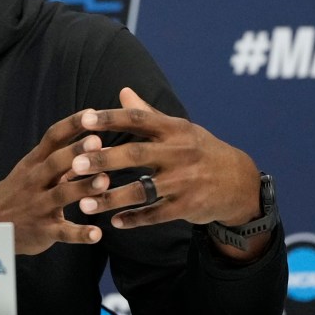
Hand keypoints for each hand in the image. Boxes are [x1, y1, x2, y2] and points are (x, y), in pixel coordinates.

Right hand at [0, 108, 112, 254]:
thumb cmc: (20, 191)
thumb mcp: (34, 169)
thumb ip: (65, 159)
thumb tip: (101, 143)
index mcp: (35, 162)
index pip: (53, 137)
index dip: (72, 124)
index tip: (92, 113)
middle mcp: (36, 181)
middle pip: (55, 162)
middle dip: (76, 152)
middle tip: (98, 142)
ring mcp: (39, 206)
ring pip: (61, 195)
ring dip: (83, 188)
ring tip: (105, 182)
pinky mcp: (43, 231)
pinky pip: (62, 232)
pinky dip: (80, 234)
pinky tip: (97, 234)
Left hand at [73, 87, 268, 258]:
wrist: (239, 182)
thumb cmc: (200, 150)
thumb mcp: (179, 129)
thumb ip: (148, 114)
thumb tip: (123, 91)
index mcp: (174, 129)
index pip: (138, 119)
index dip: (110, 118)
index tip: (84, 119)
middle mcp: (179, 152)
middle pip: (136, 154)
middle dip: (104, 159)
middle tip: (75, 164)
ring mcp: (184, 181)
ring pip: (141, 190)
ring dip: (110, 198)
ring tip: (84, 204)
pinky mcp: (188, 207)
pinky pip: (155, 215)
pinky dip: (134, 219)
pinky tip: (113, 223)